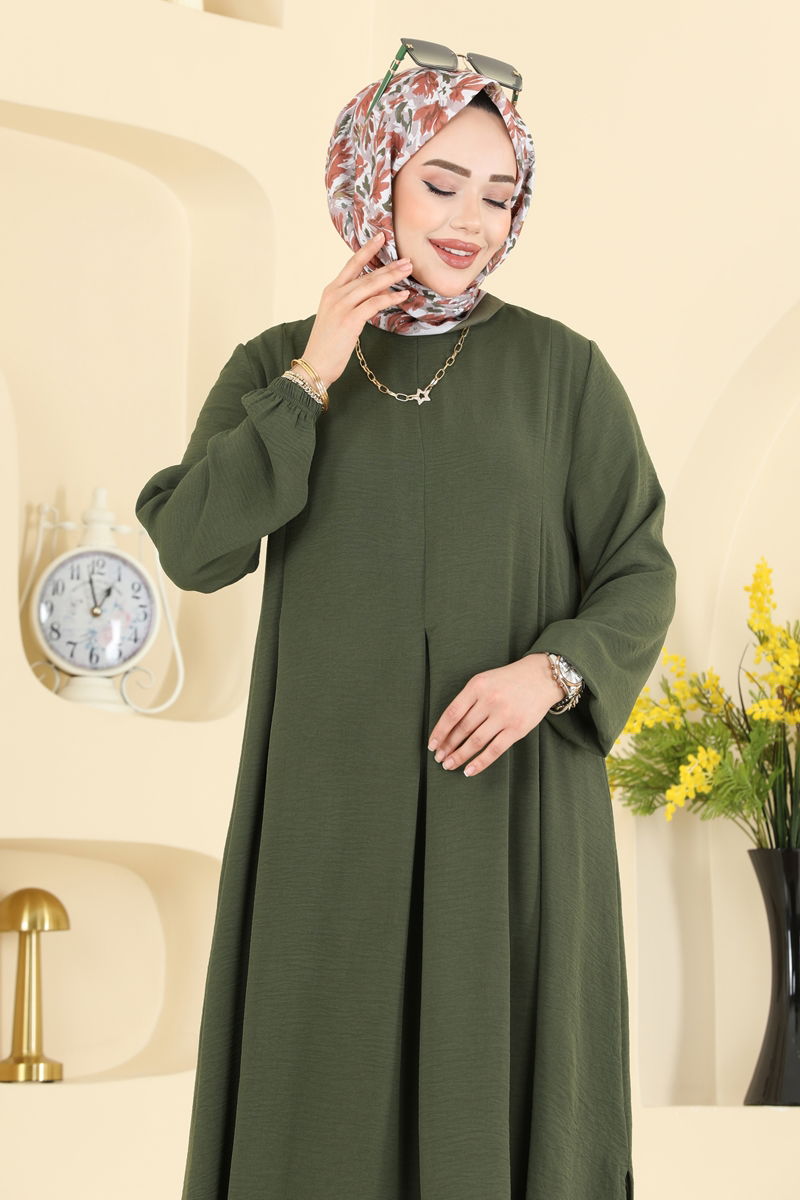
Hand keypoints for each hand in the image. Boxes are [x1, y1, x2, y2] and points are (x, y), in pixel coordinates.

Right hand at [295, 232, 411, 391]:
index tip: (380, 237)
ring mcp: (341, 306)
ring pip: (371, 285)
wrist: (315, 364)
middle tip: (407, 259)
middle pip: (365, 273)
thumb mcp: (337, 317)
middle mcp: (335, 294)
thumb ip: (351, 303)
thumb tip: (372, 295)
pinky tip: (402, 295)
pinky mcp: (349, 319)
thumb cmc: (327, 345)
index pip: (351, 264)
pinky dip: (389, 298)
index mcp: (330, 291)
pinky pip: (374, 303)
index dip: (367, 250)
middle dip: (388, 265)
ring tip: (408, 270)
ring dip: (392, 277)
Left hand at [426, 653, 563, 777]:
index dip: (439, 731)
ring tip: (449, 764)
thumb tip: (448, 727)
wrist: (542, 677)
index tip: (432, 744)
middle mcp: (490, 700)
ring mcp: (504, 715)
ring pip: (475, 741)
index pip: (452, 713)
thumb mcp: (484, 680)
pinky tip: (468, 770)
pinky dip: (479, 762)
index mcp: (477, 686)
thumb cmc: (509, 680)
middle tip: (439, 758)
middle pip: (462, 729)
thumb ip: (468, 699)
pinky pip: (494, 750)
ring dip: (459, 756)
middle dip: (447, 746)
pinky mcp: (517, 729)